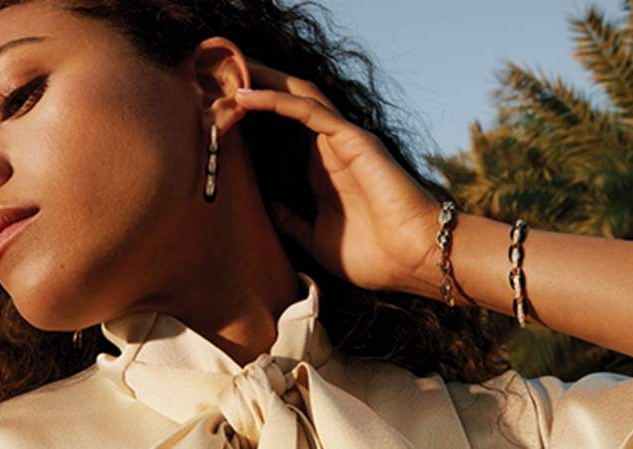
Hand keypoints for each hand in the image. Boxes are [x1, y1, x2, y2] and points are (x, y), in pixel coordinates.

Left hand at [235, 61, 442, 293]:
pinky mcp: (352, 139)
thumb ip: (291, 220)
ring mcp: (343, 141)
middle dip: (256, 87)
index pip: (284, 132)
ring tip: (229, 72)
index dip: (254, 119)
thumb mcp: (316, 240)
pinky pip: (310, 110)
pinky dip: (277, 99)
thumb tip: (266, 205)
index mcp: (322, 171)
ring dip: (263, 82)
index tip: (218, 114)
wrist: (415, 259)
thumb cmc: (375, 255)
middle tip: (217, 80)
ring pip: (297, 97)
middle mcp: (331, 149)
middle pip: (288, 105)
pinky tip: (247, 97)